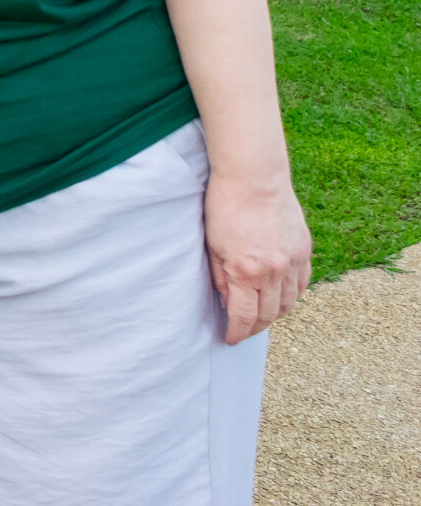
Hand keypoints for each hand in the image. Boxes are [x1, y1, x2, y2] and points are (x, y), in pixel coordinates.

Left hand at [204, 169, 311, 342]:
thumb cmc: (225, 206)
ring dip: (275, 314)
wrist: (254, 177)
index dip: (237, 333)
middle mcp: (274, 272)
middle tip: (243, 331)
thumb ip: (220, 277)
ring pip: (288, 303)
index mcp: (246, 272)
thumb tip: (228, 303)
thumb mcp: (212, 245)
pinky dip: (291, 295)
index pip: (245, 317)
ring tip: (261, 317)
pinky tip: (280, 297)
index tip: (230, 339)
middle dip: (254, 328)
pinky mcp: (304, 250)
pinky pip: (302, 284)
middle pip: (269, 314)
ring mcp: (293, 262)